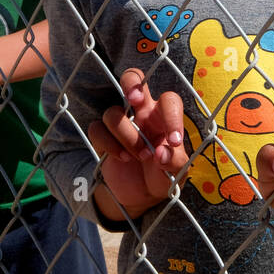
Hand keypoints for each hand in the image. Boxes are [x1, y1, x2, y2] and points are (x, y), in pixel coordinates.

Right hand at [85, 69, 189, 221]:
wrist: (142, 195)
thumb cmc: (163, 176)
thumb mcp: (176, 173)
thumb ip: (174, 162)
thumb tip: (161, 153)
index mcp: (163, 116)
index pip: (169, 100)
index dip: (172, 116)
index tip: (174, 141)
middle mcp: (141, 113)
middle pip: (132, 78)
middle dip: (131, 84)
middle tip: (136, 100)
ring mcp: (121, 123)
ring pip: (113, 113)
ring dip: (127, 136)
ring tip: (140, 156)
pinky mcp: (103, 136)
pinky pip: (96, 128)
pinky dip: (109, 144)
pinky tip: (122, 158)